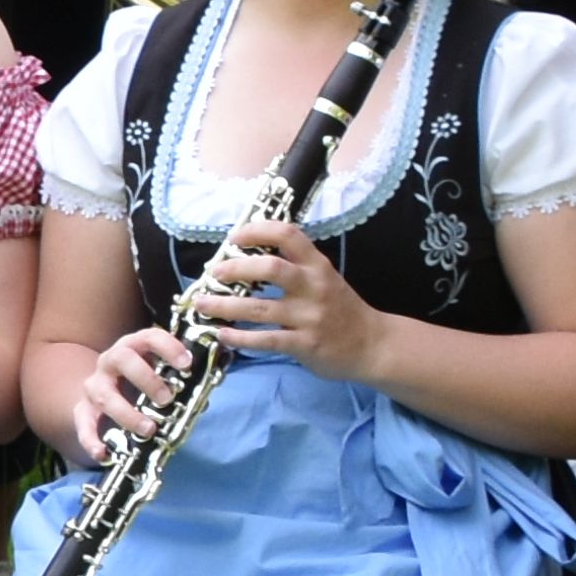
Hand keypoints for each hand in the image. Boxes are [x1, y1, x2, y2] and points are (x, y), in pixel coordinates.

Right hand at [67, 325, 201, 465]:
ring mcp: (94, 386)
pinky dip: (92, 440)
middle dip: (147, 378)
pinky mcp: (82, 410)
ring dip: (127, 413)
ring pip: (104, 395)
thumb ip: (175, 383)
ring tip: (149, 429)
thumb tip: (202, 400)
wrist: (98, 391)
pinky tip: (104, 454)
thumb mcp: (154, 373)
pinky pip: (84, 424)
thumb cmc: (136, 381)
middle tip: (167, 399)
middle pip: (122, 358)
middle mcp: (109, 362)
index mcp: (132, 348)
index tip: (186, 364)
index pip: (149, 337)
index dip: (168, 347)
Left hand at [178, 212, 380, 378]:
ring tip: (202, 305)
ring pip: (259, 307)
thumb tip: (247, 258)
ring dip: (225, 306)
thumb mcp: (325, 278)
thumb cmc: (342, 309)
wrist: (374, 345)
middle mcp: (313, 287)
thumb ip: (295, 267)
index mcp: (317, 265)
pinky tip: (223, 335)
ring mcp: (309, 316)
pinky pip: (266, 339)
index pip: (287, 234)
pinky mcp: (305, 344)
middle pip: (270, 267)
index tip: (233, 237)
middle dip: (235, 268)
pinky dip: (240, 337)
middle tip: (213, 273)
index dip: (256, 231)